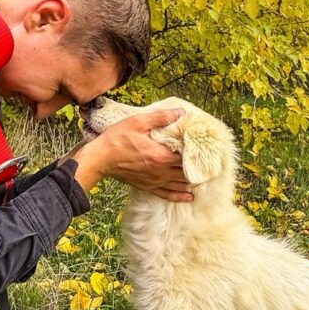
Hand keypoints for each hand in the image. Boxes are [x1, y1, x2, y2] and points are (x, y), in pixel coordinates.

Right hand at [71, 109, 192, 201]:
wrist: (100, 159)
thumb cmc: (117, 139)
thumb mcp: (139, 122)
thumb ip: (161, 117)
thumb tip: (181, 113)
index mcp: (161, 155)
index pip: (187, 156)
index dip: (197, 152)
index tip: (204, 148)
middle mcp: (161, 171)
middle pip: (186, 172)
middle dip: (197, 168)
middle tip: (208, 163)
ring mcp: (154, 181)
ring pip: (179, 184)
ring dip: (191, 181)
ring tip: (202, 177)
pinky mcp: (147, 187)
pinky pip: (167, 194)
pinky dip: (179, 196)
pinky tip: (188, 196)